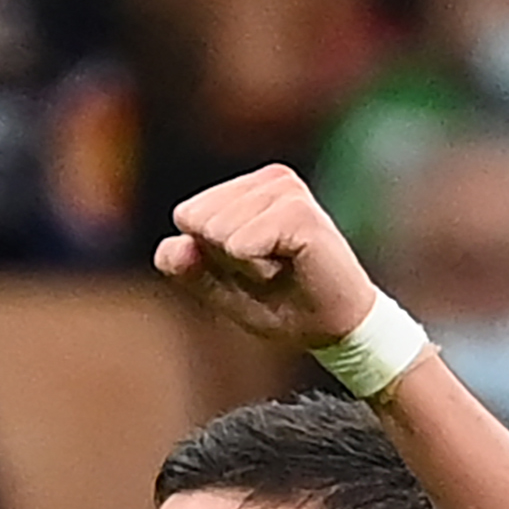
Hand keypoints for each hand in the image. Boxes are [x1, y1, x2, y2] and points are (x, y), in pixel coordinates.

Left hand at [154, 165, 377, 348]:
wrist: (333, 328)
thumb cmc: (281, 303)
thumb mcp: (221, 288)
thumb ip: (189, 267)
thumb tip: (174, 246)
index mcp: (248, 188)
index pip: (187, 215)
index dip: (207, 255)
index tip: (248, 266)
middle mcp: (269, 179)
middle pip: (197, 220)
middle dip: (222, 258)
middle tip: (267, 269)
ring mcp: (287, 190)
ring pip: (217, 230)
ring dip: (243, 264)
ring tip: (280, 268)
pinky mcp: (300, 212)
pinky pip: (242, 243)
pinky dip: (255, 266)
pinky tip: (288, 266)